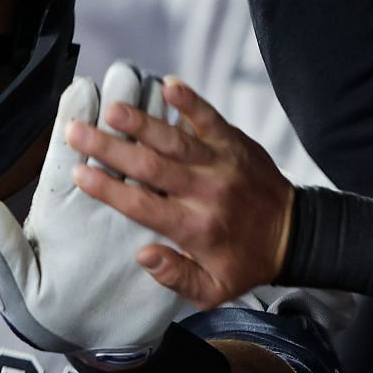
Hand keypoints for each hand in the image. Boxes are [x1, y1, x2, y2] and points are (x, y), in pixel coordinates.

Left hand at [0, 62, 192, 355]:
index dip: (76, 122)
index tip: (83, 89)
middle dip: (116, 110)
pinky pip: (171, 194)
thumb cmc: (48, 315)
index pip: (69, 158)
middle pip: (109, 149)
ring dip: (150, 125)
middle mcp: (97, 205)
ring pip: (143, 162)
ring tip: (156, 86)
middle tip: (125, 72)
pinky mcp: (161, 234)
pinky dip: (181, 164)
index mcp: (62, 208)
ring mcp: (130, 216)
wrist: (96, 346)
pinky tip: (189, 132)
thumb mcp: (20, 280)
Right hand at [67, 77, 295, 308]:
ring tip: (110, 108)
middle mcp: (206, 193)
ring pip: (175, 139)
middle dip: (111, 148)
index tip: (79, 173)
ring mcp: (221, 164)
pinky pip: (210, 118)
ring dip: (142, 122)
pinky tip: (167, 83)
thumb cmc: (245, 261)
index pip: (143, 206)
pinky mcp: (234, 143)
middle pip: (152, 167)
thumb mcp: (213, 289)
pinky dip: (190, 101)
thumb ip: (176, 277)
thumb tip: (143, 254)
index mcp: (196, 228)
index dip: (109, 189)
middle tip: (77, 132)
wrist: (295, 234)